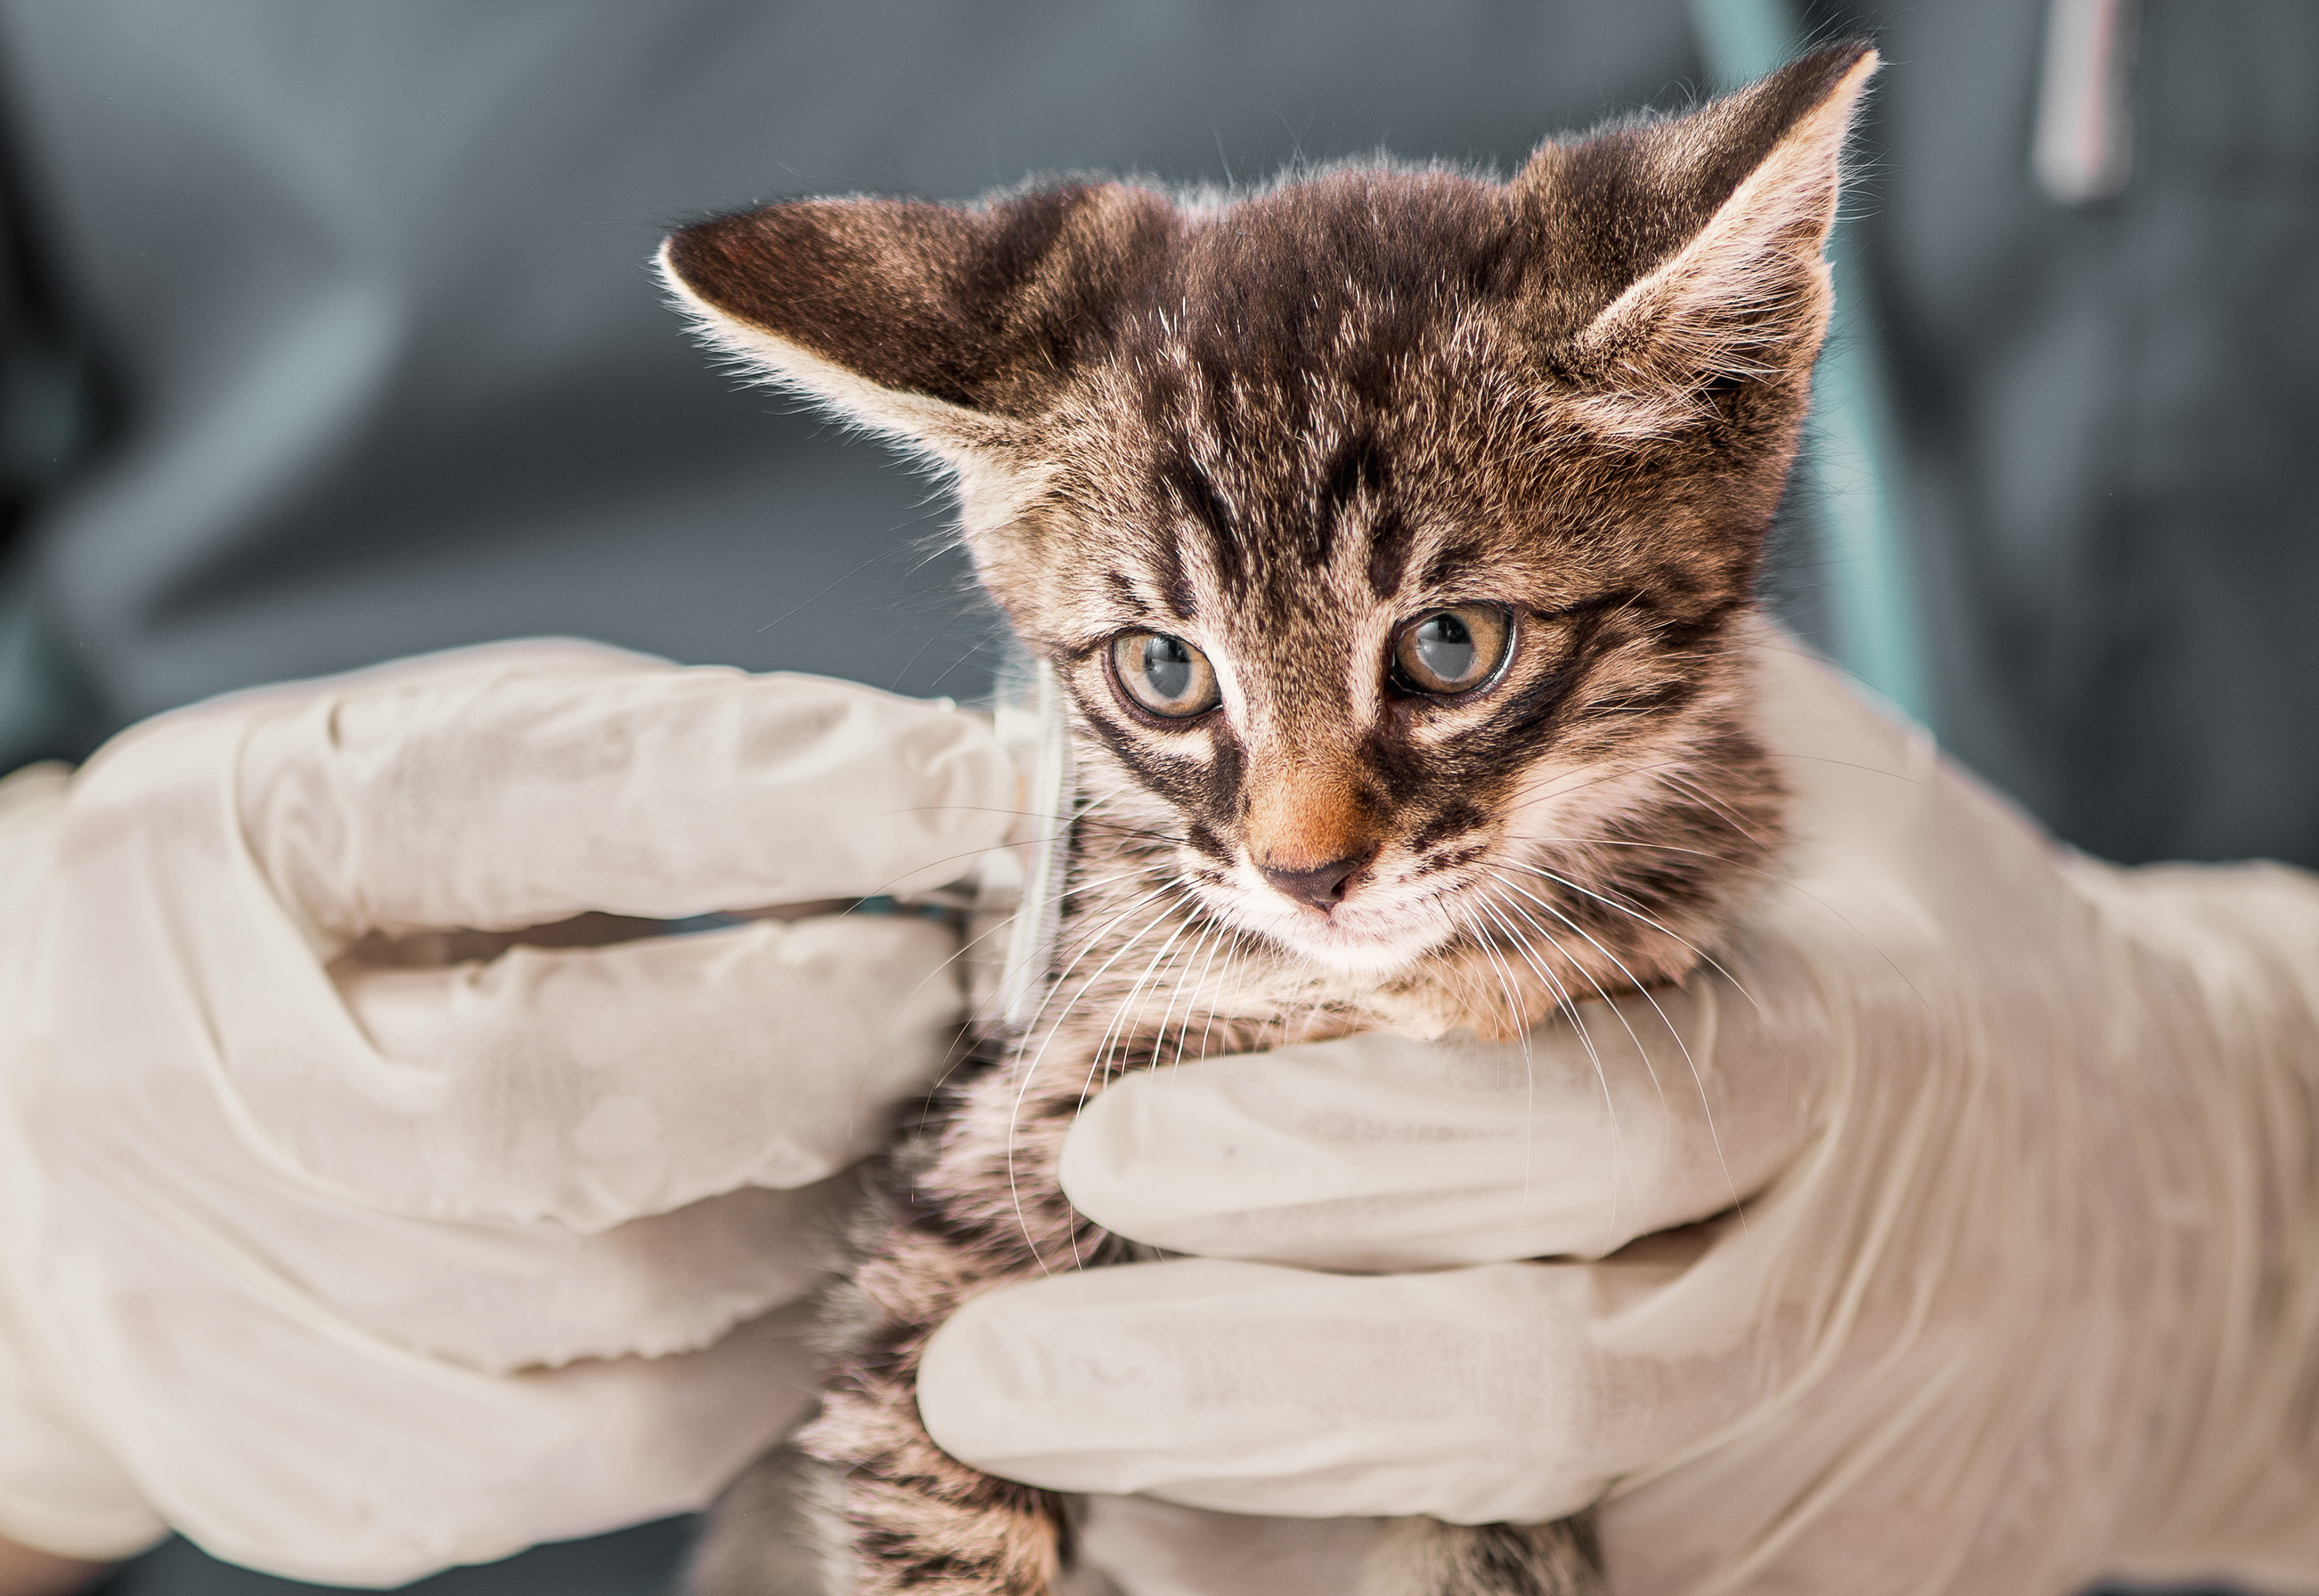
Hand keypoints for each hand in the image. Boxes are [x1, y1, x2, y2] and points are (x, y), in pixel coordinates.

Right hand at [0, 640, 1016, 1585]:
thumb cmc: (314, 912)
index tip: (958, 794)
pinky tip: (804, 1271)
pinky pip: (600, 1451)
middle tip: (954, 995)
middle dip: (813, 1048)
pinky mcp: (285, 1462)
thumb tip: (942, 811)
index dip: (755, 801)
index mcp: (218, 835)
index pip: (498, 804)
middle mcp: (170, 1072)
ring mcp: (205, 1296)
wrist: (26, 1130)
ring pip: (602, 1304)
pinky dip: (757, 1360)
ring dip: (816, 1212)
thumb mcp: (440, 757)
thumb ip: (663, 769)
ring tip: (898, 1128)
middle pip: (541, 1103)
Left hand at [915, 646, 2318, 1594]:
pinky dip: (1343, 1588)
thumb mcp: (1786, 797)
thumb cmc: (1901, 958)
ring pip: (1509, 1542)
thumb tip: (1251, 696)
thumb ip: (1558, 763)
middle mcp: (1818, 1294)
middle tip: (990, 1372)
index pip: (1580, 1125)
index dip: (1337, 1152)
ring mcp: (1799, 1477)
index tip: (1111, 1154)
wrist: (2157, 1206)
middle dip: (1228, 1390)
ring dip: (1248, 1526)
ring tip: (1046, 1460)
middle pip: (1518, 1386)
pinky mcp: (1781, 1590)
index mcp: (1833, 1055)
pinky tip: (1171, 1549)